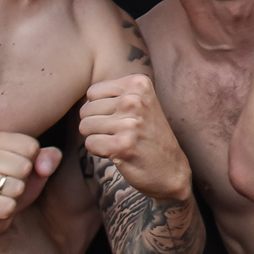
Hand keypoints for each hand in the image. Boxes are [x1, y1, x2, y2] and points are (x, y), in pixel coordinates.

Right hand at [0, 130, 61, 238]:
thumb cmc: (13, 184)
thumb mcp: (36, 167)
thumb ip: (50, 157)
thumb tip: (44, 168)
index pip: (31, 146)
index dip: (32, 162)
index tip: (17, 169)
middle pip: (24, 166)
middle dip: (23, 180)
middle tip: (9, 185)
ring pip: (17, 187)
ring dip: (15, 196)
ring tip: (2, 196)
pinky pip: (7, 207)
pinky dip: (7, 211)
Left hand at [81, 74, 192, 200]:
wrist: (172, 169)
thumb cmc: (150, 135)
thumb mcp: (141, 103)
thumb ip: (115, 94)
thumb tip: (82, 99)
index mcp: (139, 84)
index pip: (93, 92)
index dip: (100, 109)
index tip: (119, 118)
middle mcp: (135, 100)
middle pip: (86, 109)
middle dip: (96, 124)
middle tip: (119, 133)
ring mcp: (129, 122)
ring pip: (85, 126)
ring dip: (97, 137)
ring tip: (118, 141)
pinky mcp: (123, 145)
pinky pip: (90, 143)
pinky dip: (99, 151)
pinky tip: (117, 152)